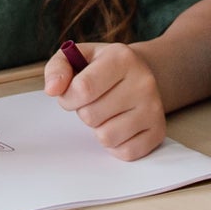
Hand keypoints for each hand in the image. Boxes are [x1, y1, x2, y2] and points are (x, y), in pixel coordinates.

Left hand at [44, 42, 165, 160]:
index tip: (72, 93)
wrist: (140, 74)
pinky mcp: (158, 131)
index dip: (68, 97)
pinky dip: (115, 145)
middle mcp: (143, 82)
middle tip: (95, 100)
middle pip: (91, 116)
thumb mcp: (78, 57)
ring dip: (98, 129)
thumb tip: (53, 89)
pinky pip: (124, 153)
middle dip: (84, 111)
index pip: (83, 89)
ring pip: (106, 137)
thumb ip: (58, 68)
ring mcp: (153, 108)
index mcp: (122, 58)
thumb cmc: (102, 68)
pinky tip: (119, 125)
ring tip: (107, 112)